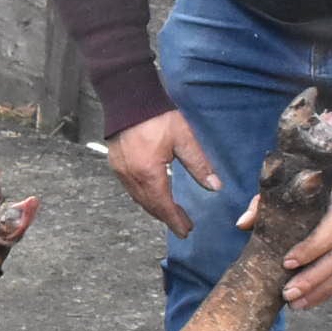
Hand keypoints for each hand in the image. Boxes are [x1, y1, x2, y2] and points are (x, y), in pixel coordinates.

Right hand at [106, 110, 219, 238]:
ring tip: (170, 214)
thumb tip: (215, 186)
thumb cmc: (156, 116)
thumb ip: (199, 165)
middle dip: (167, 217)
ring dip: (155, 208)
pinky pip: (131, 189)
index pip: (164, 205)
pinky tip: (152, 195)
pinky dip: (144, 197)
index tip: (186, 231)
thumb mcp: (183, 139)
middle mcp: (132, 177)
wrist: (128, 99)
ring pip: (139, 199)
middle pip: (150, 205)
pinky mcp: (116, 164)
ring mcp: (121, 171)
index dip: (175, 220)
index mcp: (149, 173)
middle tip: (183, 226)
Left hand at [241, 158, 331, 308]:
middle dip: (311, 279)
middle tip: (286, 293)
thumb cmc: (320, 188)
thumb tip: (243, 224)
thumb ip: (268, 202)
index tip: (286, 262)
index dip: (309, 249)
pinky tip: (309, 301)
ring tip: (295, 304)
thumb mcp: (296, 187)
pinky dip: (328, 291)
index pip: (329, 230)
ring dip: (319, 291)